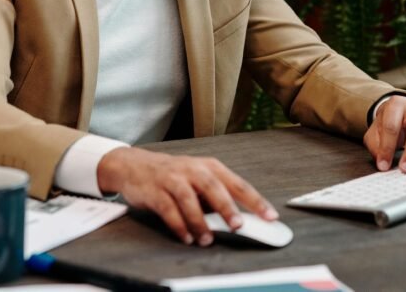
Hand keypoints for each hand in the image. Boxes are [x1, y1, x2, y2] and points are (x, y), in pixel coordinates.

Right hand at [97, 147, 278, 246]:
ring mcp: (173, 179)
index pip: (237, 183)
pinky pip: (168, 209)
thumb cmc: (173, 175)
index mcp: (209, 166)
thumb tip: (241, 220)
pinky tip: (186, 237)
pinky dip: (178, 225)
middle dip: (227, 208)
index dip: (255, 200)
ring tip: (207, 239)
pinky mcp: (155, 191)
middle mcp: (193, 169)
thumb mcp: (198, 179)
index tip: (270, 216)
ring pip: (189, 200)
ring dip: (200, 222)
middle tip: (238, 226)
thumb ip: (217, 196)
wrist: (134, 165)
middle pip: (214, 187)